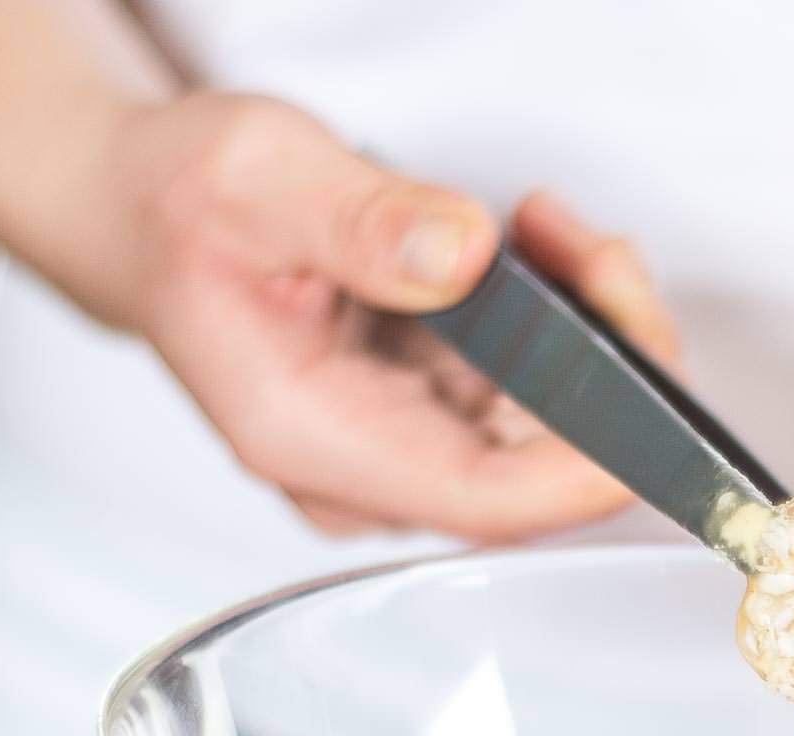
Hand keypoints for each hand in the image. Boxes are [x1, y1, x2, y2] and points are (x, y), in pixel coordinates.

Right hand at [108, 92, 680, 539]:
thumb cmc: (176, 205)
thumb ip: (361, 220)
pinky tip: (541, 251)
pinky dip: (560, 325)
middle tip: (599, 255)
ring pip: (547, 428)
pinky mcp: (429, 412)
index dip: (587, 467)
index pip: (485, 500)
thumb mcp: (256, 176)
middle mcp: (363, 467)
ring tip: (559, 232)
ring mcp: (400, 446)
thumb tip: (459, 257)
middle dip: (603, 364)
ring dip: (587, 334)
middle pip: (536, 467)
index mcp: (309, 438)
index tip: (652, 399)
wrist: (140, 211)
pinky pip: (531, 392)